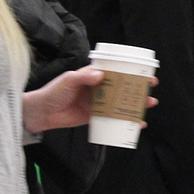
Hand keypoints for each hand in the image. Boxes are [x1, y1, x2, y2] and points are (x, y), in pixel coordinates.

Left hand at [21, 67, 157, 133]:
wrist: (42, 113)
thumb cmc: (53, 92)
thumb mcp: (68, 80)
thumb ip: (83, 77)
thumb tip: (100, 75)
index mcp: (92, 75)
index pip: (114, 70)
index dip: (129, 70)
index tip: (143, 71)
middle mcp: (97, 87)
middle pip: (121, 86)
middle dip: (137, 87)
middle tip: (151, 88)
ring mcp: (97, 102)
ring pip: (120, 102)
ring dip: (134, 103)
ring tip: (149, 104)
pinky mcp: (94, 117)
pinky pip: (112, 118)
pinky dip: (125, 120)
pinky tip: (136, 123)